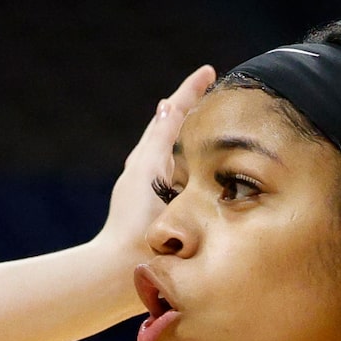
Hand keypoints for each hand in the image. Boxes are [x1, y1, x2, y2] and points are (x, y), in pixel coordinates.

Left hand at [96, 66, 215, 261]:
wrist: (120, 269)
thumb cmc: (133, 223)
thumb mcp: (147, 173)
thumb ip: (160, 140)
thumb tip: (166, 105)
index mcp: (150, 159)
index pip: (174, 115)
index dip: (192, 91)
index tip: (209, 71)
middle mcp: (152, 172)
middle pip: (176, 131)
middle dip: (195, 110)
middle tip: (216, 90)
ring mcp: (158, 193)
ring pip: (181, 154)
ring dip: (197, 136)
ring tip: (219, 121)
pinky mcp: (168, 215)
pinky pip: (187, 179)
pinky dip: (198, 166)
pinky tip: (213, 167)